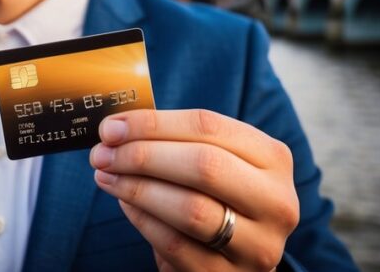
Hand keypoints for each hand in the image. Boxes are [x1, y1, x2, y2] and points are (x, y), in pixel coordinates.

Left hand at [89, 109, 298, 271]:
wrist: (239, 256)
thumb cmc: (218, 195)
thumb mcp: (215, 160)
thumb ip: (176, 140)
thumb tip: (117, 128)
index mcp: (273, 157)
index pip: (208, 126)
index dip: (153, 123)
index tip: (111, 127)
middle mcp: (275, 201)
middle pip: (203, 165)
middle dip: (143, 155)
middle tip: (103, 153)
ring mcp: (257, 245)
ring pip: (190, 208)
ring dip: (137, 188)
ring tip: (106, 176)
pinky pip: (176, 244)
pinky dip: (143, 220)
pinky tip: (125, 205)